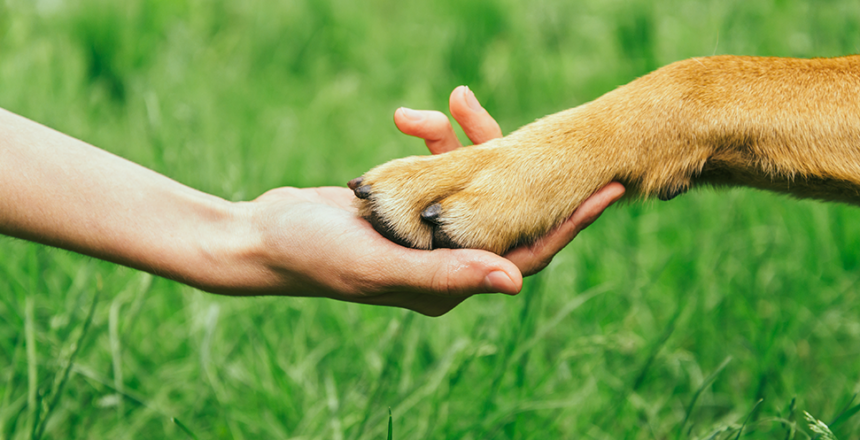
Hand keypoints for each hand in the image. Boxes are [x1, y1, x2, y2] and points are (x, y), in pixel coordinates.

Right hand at [229, 87, 623, 315]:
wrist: (264, 236)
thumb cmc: (316, 256)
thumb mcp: (382, 265)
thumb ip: (448, 274)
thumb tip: (518, 282)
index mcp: (451, 283)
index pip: (528, 254)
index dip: (570, 223)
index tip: (610, 190)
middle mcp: (446, 259)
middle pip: (506, 210)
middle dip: (520, 165)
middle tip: (551, 128)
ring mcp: (427, 230)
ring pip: (472, 181)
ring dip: (464, 140)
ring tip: (451, 101)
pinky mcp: (407, 204)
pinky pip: (438, 168)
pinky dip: (430, 140)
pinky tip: (409, 118)